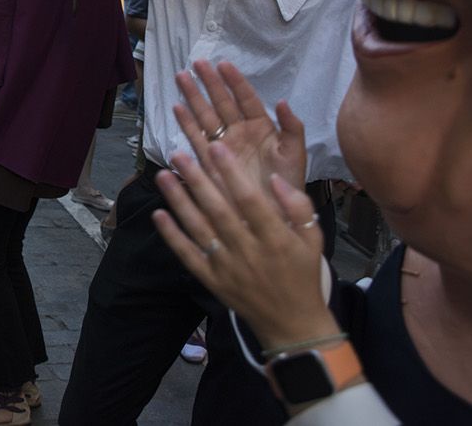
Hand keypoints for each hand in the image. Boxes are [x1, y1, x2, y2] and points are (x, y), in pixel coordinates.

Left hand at [153, 144, 333, 348]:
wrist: (292, 324)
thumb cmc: (303, 274)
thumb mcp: (314, 239)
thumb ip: (298, 206)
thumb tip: (275, 178)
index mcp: (276, 239)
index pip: (250, 200)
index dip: (232, 173)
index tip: (216, 147)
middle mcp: (249, 252)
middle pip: (218, 211)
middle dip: (197, 180)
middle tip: (179, 154)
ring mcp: (227, 268)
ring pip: (198, 229)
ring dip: (178, 202)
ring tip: (163, 176)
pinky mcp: (212, 280)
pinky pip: (188, 255)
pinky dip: (171, 236)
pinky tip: (158, 214)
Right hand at [172, 60, 306, 193]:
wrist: (273, 214)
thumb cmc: (287, 183)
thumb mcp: (295, 154)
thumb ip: (291, 127)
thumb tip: (282, 101)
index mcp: (262, 127)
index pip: (246, 98)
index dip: (234, 81)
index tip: (223, 64)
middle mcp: (240, 132)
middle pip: (222, 102)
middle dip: (209, 82)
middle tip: (197, 63)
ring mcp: (224, 145)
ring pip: (206, 115)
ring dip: (193, 96)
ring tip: (181, 76)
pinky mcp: (211, 160)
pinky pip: (196, 137)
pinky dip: (186, 123)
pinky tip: (177, 107)